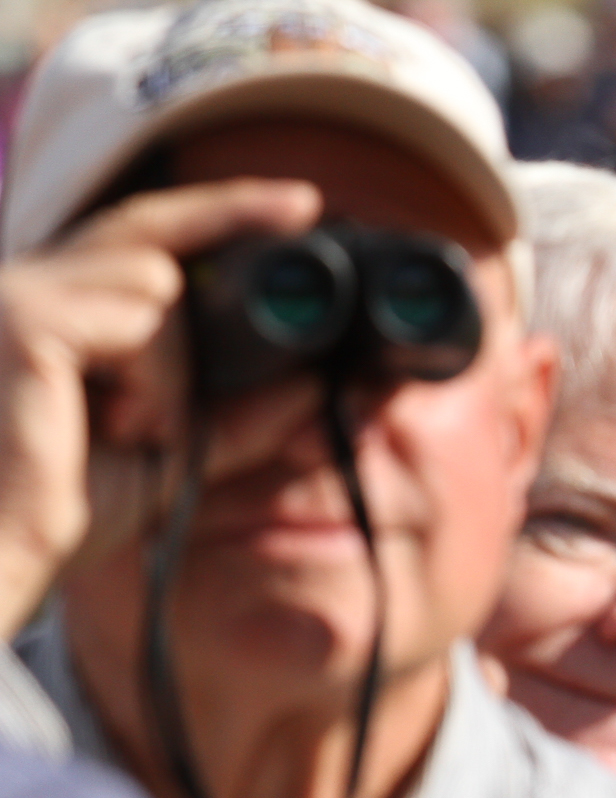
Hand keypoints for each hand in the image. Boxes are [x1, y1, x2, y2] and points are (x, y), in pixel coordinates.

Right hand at [0, 178, 319, 630]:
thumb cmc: (60, 510)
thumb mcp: (171, 455)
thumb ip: (236, 418)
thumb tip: (320, 383)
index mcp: (50, 308)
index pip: (134, 237)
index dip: (212, 212)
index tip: (296, 202)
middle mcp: (22, 284)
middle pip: (144, 228)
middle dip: (229, 212)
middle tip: (305, 205)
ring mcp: (16, 293)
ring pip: (155, 282)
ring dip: (176, 366)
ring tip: (138, 431)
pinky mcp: (26, 319)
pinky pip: (139, 324)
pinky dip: (156, 383)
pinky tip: (124, 429)